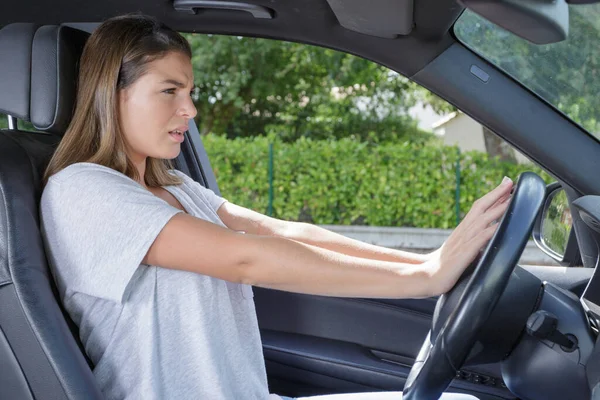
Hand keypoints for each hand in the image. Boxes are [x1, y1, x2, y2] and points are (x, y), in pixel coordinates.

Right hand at [426, 176, 513, 294]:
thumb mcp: (460, 248)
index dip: (492, 195)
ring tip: (511, 197)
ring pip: (484, 219)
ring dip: (498, 207)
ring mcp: (464, 240)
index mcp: (462, 229)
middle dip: (497, 193)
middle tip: (509, 182)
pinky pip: (481, 238)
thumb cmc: (443, 265)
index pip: (478, 207)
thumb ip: (473, 241)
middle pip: (481, 207)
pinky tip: (501, 225)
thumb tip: (488, 237)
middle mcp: (464, 231)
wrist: (429, 276)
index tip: (505, 184)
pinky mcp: (465, 253)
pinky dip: (492, 230)